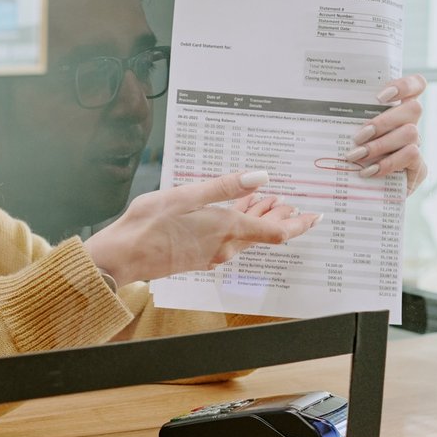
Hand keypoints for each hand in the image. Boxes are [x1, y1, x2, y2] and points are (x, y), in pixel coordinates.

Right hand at [84, 170, 319, 286]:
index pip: (276, 232)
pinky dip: (236, 225)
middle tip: (289, 202)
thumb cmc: (148, 225)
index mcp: (226, 230)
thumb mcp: (186, 196)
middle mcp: (224, 246)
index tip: (315, 216)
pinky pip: (226, 240)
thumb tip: (260, 178)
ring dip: (257, 219)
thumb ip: (225, 187)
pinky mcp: (197, 256)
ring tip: (266, 202)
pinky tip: (231, 215)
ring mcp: (210, 254)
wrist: (121, 258)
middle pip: (263, 234)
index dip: (299, 224)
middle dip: (279, 217)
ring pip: (244, 236)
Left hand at [348, 74, 427, 192]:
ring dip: (380, 144)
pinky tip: (368, 171)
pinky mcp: (418, 167)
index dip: (405, 85)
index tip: (380, 97)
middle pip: (413, 108)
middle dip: (384, 121)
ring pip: (410, 133)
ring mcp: (415, 145)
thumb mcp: (344, 134)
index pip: (416, 85)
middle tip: (358, 136)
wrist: (358, 196)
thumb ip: (342, 118)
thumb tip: (312, 103)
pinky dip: (388, 163)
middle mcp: (409, 124)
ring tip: (356, 156)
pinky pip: (411, 156)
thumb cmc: (348, 157)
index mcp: (395, 110)